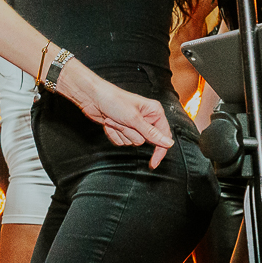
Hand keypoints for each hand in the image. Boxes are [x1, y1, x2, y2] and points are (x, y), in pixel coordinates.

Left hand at [57, 65, 173, 167]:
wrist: (92, 98)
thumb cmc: (114, 100)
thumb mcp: (134, 118)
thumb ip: (152, 133)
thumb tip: (169, 144)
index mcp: (154, 112)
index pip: (163, 136)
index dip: (160, 150)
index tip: (153, 164)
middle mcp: (146, 119)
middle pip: (144, 141)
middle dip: (130, 133)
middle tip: (122, 121)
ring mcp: (133, 125)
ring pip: (131, 142)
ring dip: (121, 133)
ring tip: (114, 119)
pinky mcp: (122, 129)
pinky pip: (121, 142)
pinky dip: (114, 134)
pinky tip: (109, 123)